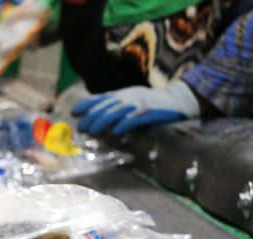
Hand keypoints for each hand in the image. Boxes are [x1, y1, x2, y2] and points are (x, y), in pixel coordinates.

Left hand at [71, 81, 200, 135]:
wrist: (179, 100)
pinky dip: (124, 124)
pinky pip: (134, 118)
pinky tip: (115, 131)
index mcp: (123, 94)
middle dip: (91, 117)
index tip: (73, 112)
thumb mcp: (132, 101)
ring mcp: (138, 103)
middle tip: (81, 128)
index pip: (100, 98)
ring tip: (92, 131)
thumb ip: (116, 108)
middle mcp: (128, 97)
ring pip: (116, 111)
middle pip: (105, 106)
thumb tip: (97, 121)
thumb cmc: (153, 103)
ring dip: (102, 121)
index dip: (86, 104)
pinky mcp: (149, 112)